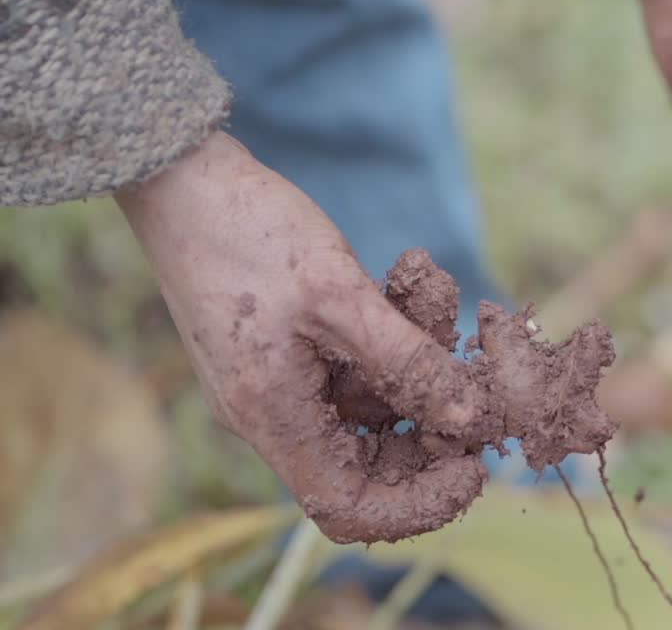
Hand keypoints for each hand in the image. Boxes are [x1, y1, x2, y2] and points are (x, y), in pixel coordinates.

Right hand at [116, 132, 486, 542]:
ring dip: (418, 350)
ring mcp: (281, 381)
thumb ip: (409, 363)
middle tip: (471, 366)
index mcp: (274, 419)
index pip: (351, 507)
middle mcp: (274, 414)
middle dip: (432, 412)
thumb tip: (472, 419)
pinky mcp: (290, 349)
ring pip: (375, 397)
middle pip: (373, 456)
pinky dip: (394, 327)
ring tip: (428, 285)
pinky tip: (409, 273)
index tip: (473, 464)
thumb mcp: (342, 297)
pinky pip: (359, 360)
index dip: (420, 502)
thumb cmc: (251, 233)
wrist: (184, 177)